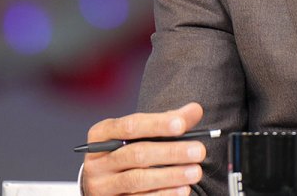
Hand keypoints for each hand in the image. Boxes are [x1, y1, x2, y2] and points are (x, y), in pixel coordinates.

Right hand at [82, 102, 205, 195]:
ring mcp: (101, 185)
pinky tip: (182, 189)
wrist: (107, 183)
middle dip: (170, 152)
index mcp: (102, 134)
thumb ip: (169, 120)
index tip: (182, 124)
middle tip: (199, 151)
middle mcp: (97, 161)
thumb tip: (195, 110)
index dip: (156, 124)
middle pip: (135, 154)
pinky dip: (163, 194)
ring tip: (195, 172)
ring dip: (170, 176)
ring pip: (137, 179)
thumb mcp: (142, 133)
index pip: (130, 126)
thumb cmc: (130, 150)